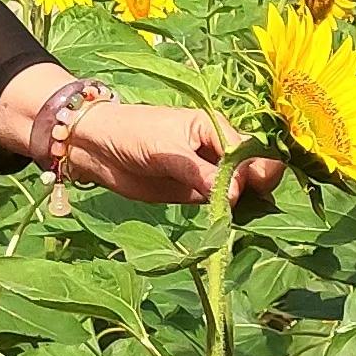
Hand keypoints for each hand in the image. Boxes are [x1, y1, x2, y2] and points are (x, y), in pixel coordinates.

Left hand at [58, 98, 249, 205]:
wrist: (97, 147)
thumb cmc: (133, 133)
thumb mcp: (169, 150)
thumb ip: (202, 172)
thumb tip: (236, 193)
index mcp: (217, 130)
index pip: (253, 152)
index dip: (259, 171)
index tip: (251, 189)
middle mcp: (218, 151)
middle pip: (253, 173)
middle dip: (256, 191)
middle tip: (243, 209)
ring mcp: (207, 174)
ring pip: (238, 192)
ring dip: (242, 207)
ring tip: (234, 220)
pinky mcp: (193, 194)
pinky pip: (218, 205)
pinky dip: (225, 215)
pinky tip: (225, 225)